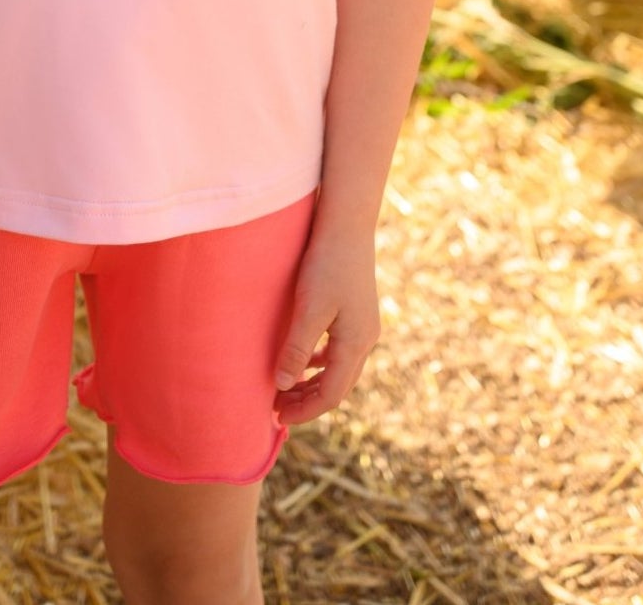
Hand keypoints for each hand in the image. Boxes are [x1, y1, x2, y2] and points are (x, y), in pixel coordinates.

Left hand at [272, 215, 380, 425]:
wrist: (347, 223)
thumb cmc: (326, 263)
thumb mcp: (309, 307)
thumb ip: (297, 348)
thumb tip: (283, 386)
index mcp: (356, 343)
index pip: (331, 394)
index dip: (304, 410)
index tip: (276, 418)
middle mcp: (366, 339)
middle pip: (338, 386)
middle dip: (308, 402)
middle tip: (276, 410)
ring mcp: (364, 326)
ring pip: (339, 369)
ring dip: (313, 384)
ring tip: (286, 390)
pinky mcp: (357, 312)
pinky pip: (339, 351)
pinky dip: (320, 363)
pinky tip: (303, 360)